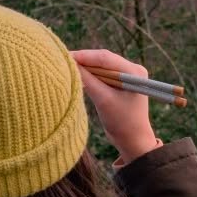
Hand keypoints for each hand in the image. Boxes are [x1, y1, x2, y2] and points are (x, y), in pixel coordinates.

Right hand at [70, 49, 162, 165]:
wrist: (133, 141)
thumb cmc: (122, 122)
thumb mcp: (103, 100)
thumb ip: (88, 80)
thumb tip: (71, 63)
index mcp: (133, 72)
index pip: (104, 57)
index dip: (84, 56)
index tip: (65, 56)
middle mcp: (133, 69)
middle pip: (103, 59)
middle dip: (83, 60)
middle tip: (62, 60)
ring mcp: (127, 75)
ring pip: (101, 65)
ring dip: (86, 67)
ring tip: (67, 67)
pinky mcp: (121, 82)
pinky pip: (103, 73)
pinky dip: (91, 74)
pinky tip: (78, 76)